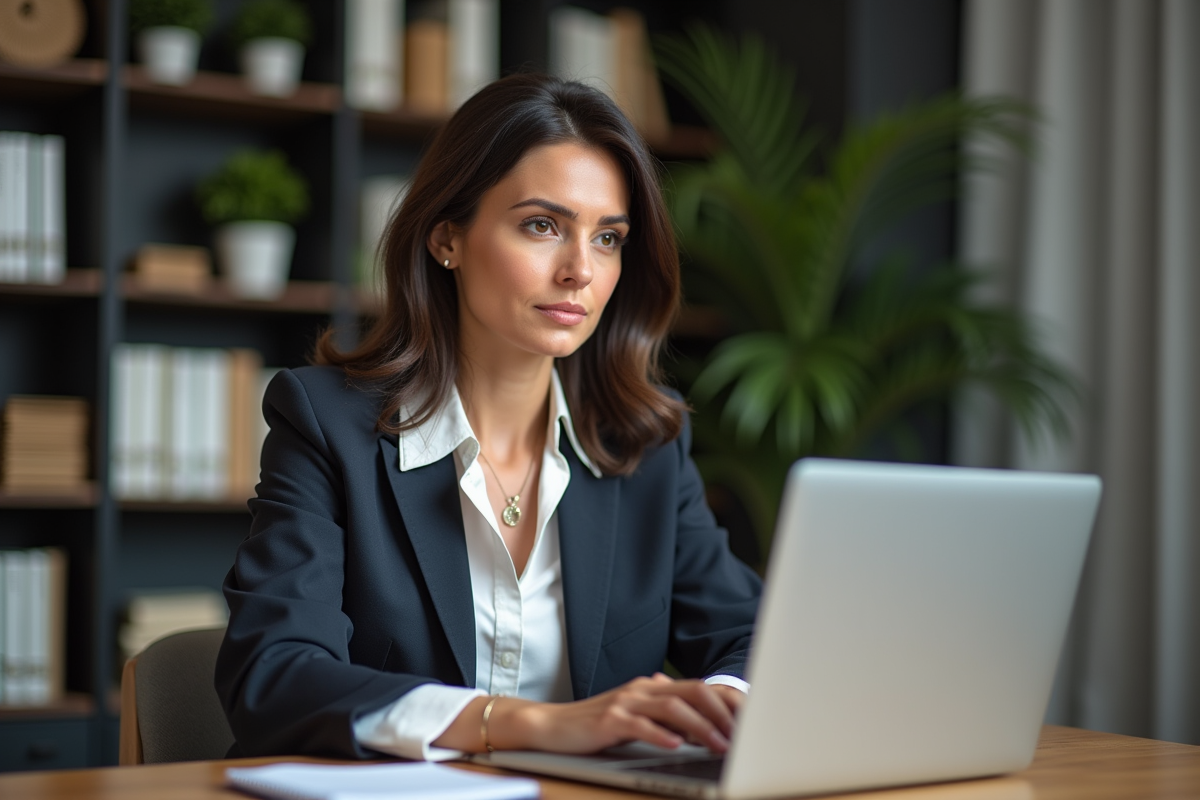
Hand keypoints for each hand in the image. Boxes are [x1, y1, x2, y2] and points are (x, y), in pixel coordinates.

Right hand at [491, 673, 739, 754]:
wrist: (552, 725)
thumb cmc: (596, 723)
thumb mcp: (635, 713)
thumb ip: (663, 710)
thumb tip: (694, 711)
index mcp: (654, 687)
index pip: (700, 688)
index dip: (728, 703)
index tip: (750, 722)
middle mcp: (644, 688)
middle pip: (694, 692)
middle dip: (723, 713)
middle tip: (742, 736)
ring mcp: (627, 702)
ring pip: (673, 708)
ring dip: (701, 728)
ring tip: (719, 745)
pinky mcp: (610, 719)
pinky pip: (641, 725)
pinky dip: (662, 735)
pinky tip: (676, 745)